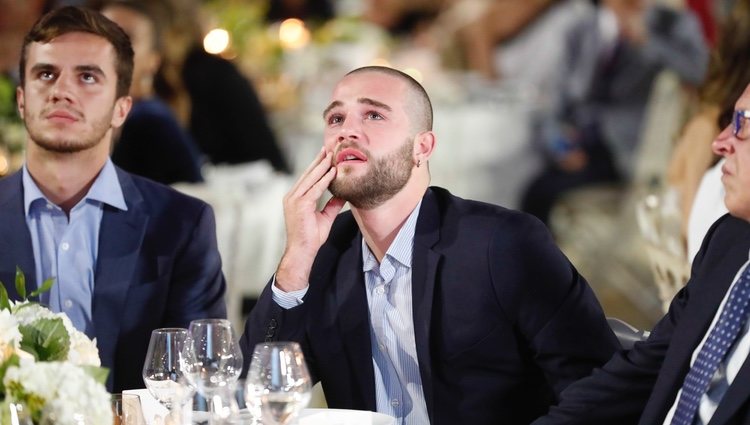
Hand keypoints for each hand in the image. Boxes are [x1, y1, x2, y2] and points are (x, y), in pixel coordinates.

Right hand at [275, 148, 345, 291]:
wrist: (302, 251)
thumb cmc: (311, 237)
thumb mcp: (325, 218)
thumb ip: (332, 205)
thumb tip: (342, 196)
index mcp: (295, 198)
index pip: (307, 178)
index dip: (317, 166)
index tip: (325, 156)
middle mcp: (292, 196)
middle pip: (307, 174)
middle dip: (319, 161)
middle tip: (328, 148)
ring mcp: (294, 200)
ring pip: (311, 179)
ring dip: (322, 166)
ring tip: (331, 155)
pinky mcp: (300, 205)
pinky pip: (315, 189)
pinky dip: (324, 180)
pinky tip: (332, 172)